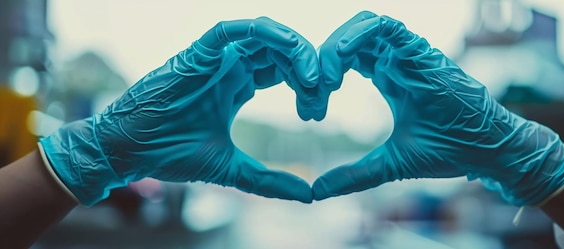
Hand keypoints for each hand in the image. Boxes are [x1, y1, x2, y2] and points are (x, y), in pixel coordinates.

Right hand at [40, 17, 319, 205]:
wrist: (129, 152)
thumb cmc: (171, 156)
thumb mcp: (231, 168)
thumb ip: (268, 179)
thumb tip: (308, 195)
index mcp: (237, 87)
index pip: (283, 73)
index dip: (306, 85)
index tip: (316, 111)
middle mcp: (229, 68)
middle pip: (280, 52)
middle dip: (307, 68)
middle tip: (321, 93)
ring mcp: (214, 59)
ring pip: (263, 36)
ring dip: (293, 49)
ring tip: (310, 76)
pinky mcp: (197, 53)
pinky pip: (231, 30)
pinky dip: (262, 32)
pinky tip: (287, 48)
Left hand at [312, 11, 563, 205]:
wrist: (487, 151)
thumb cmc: (448, 151)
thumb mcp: (390, 163)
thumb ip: (354, 174)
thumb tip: (317, 190)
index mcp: (388, 77)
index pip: (346, 60)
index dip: (322, 78)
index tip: (311, 111)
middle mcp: (397, 61)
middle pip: (349, 40)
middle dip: (322, 62)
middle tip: (310, 92)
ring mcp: (410, 54)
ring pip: (364, 26)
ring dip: (336, 47)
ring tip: (323, 78)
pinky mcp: (422, 52)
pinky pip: (386, 27)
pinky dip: (359, 34)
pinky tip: (341, 55)